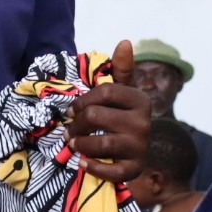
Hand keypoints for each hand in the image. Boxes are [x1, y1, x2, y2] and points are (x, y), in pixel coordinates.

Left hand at [66, 40, 150, 183]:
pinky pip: (110, 170)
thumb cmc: (120, 117)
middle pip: (96, 116)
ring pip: (100, 143)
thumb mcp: (121, 93)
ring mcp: (140, 146)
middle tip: (68, 129)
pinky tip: (82, 163)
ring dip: (80, 144)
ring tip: (73, 144)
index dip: (82, 100)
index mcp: (140, 100)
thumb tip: (124, 41)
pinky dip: (92, 167)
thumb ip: (120, 69)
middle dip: (76, 124)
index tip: (72, 109)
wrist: (134, 151)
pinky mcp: (134, 168)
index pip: (105, 92)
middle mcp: (144, 123)